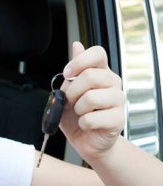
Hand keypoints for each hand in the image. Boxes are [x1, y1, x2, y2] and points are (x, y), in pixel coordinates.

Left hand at [59, 41, 124, 161]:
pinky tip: (87, 125)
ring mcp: (118, 101)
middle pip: (90, 76)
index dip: (79, 61)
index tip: (67, 74)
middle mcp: (112, 83)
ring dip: (77, 109)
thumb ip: (72, 72)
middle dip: (71, 92)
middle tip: (70, 102)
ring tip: (80, 113)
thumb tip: (76, 45)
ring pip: (91, 97)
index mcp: (100, 72)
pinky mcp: (118, 119)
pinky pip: (91, 118)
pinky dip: (82, 123)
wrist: (85, 140)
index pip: (97, 53)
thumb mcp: (67, 92)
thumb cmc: (77, 116)